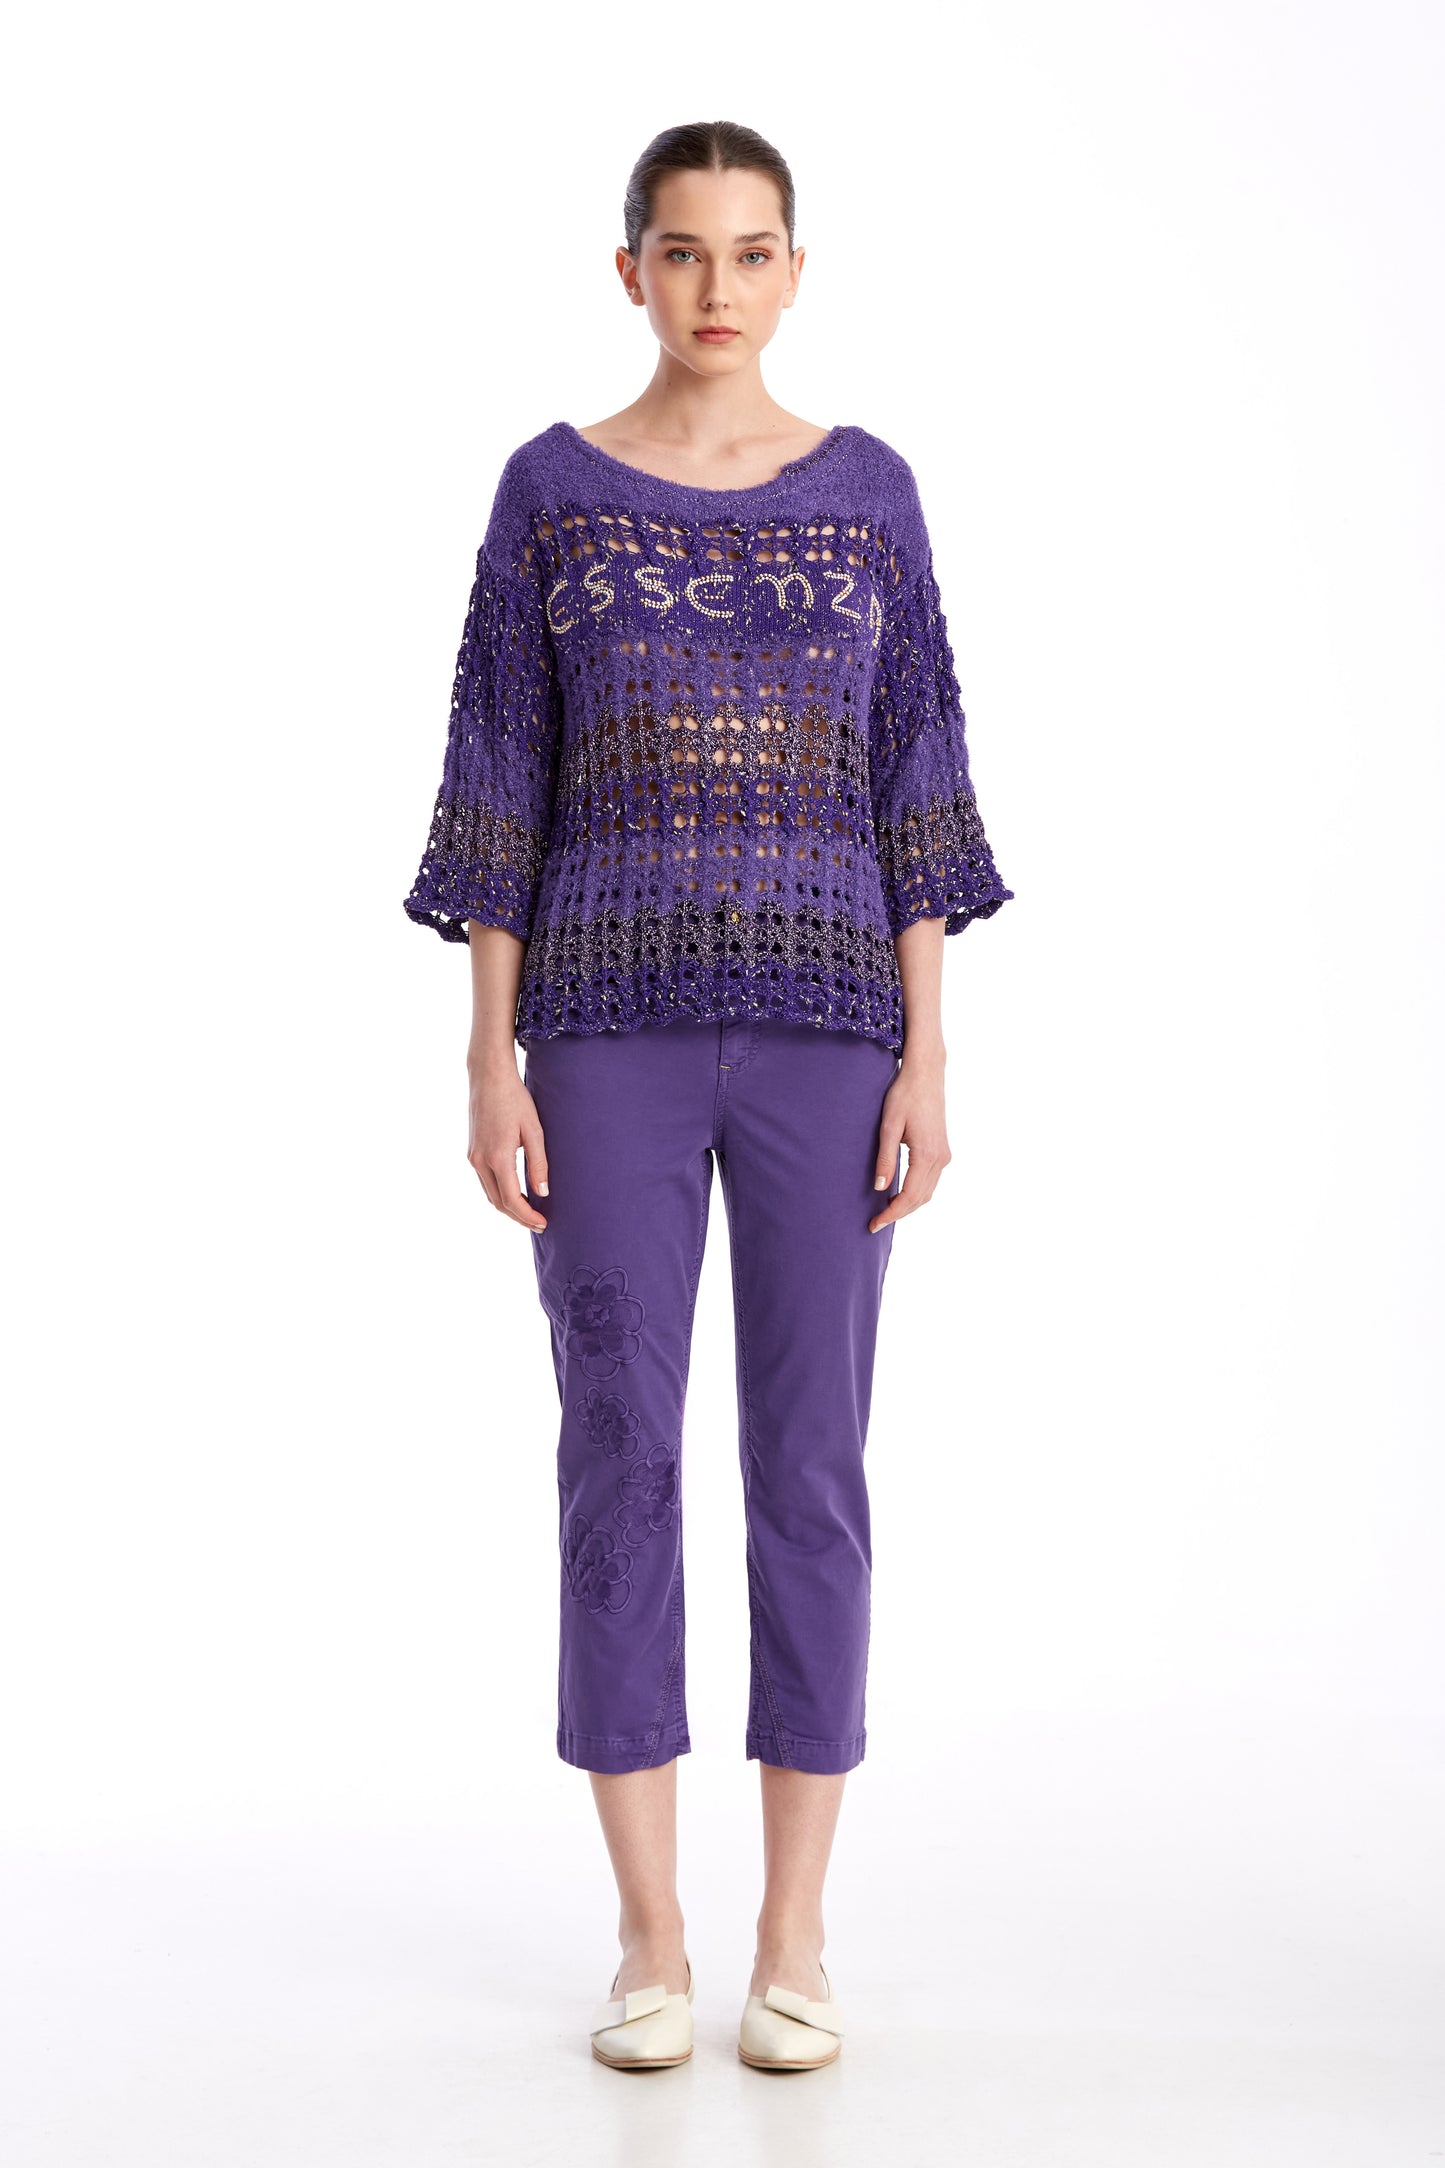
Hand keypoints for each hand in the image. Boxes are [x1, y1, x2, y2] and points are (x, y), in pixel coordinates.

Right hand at [467, 1056, 549, 1229]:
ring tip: (529, 1213)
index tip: (543, 1223)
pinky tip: (514, 1194)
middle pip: (498, 1202)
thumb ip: (539, 1163)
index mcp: (497, 1157)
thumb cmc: (515, 1099)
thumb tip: (542, 1193)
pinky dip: (499, 1193)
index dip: (527, 1216)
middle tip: (540, 1224)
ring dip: (508, 1207)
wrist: (488, 1077)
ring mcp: (472, 1157)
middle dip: (518, 1217)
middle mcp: (479, 1161)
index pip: (511, 1199)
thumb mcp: (534, 1130)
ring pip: (489, 1194)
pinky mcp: (471, 1152)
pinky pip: (485, 1182)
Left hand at [868, 1048, 950, 1232]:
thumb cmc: (904, 1095)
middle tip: (875, 1223)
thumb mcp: (889, 1126)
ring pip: (927, 1192)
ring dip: (908, 1205)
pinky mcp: (942, 1150)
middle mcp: (940, 1158)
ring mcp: (944, 1155)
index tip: (874, 1224)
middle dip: (899, 1213)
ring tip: (885, 1212)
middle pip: (921, 1199)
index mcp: (927, 1155)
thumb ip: (885, 1158)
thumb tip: (880, 1188)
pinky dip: (916, 1193)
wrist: (926, 1073)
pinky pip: (930, 1181)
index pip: (910, 1196)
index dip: (892, 1213)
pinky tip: (900, 1194)